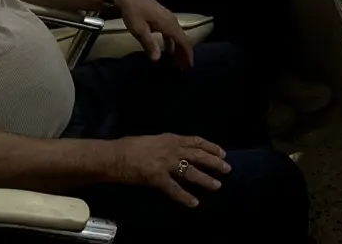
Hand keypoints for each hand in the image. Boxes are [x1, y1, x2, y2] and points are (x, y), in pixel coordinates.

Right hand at [110, 134, 229, 206]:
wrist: (114, 155)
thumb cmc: (130, 147)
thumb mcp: (154, 140)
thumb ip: (168, 144)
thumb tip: (179, 150)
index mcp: (170, 138)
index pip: (196, 141)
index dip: (211, 147)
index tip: (222, 152)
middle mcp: (171, 149)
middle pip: (198, 155)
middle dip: (214, 162)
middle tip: (227, 168)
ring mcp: (165, 163)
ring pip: (191, 172)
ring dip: (205, 179)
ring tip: (217, 185)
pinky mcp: (156, 178)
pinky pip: (174, 189)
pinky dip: (185, 197)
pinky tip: (194, 203)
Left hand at [115, 0, 193, 65]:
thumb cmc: (133, 12)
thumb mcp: (139, 30)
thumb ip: (149, 44)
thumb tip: (157, 59)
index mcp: (168, 24)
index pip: (183, 41)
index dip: (188, 54)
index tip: (190, 66)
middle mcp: (172, 20)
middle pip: (183, 39)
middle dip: (184, 53)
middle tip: (184, 68)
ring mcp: (168, 17)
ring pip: (178, 35)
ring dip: (178, 48)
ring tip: (177, 61)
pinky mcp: (163, 17)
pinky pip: (172, 31)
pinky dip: (173, 42)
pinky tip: (169, 49)